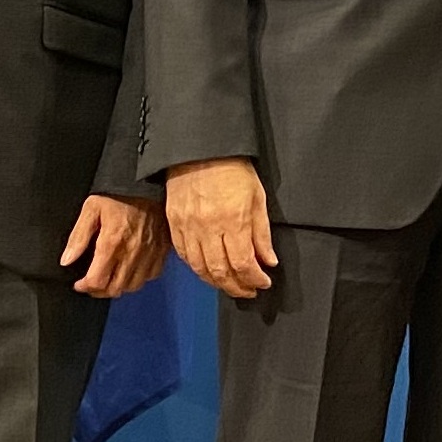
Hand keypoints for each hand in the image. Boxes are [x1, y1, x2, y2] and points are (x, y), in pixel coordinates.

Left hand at [62, 194, 165, 297]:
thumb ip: (78, 237)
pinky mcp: (162, 252)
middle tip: (91, 283)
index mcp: (112, 244)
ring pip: (133, 286)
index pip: (97, 281)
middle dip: (99, 291)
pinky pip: (150, 277)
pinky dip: (138, 279)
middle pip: (114, 289)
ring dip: (118, 287)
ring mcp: (149, 255)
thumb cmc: (118, 195)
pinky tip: (129, 270)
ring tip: (108, 278)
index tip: (78, 283)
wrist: (148, 183)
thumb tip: (67, 261)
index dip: (84, 287)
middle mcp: (132, 254)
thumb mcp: (91, 209)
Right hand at [165, 157, 276, 298]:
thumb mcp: (258, 198)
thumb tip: (268, 261)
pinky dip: (197, 268)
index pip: (244, 264)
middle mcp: (209, 228)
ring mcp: (188, 227)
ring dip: (216, 282)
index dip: (254, 279)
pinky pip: (184, 255)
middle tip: (248, 291)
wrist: (200, 150)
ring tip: (230, 285)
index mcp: (234, 221)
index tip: (263, 283)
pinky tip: (208, 270)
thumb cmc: (233, 169)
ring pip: (200, 268)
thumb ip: (262, 233)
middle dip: (237, 287)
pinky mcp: (174, 223)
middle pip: (221, 271)